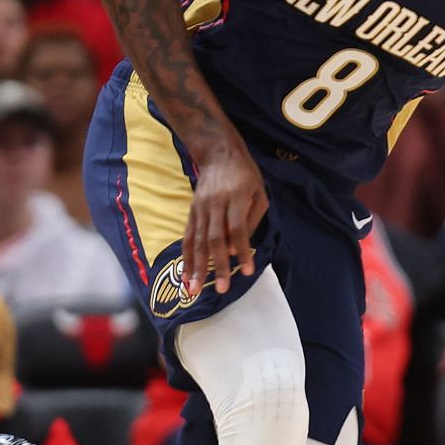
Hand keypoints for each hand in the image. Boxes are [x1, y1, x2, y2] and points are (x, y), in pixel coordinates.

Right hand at [184, 143, 267, 296]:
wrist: (218, 154)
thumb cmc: (245, 176)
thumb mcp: (259, 193)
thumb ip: (252, 220)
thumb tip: (236, 249)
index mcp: (236, 198)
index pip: (237, 229)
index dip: (242, 251)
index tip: (247, 271)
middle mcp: (215, 204)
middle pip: (215, 239)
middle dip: (218, 266)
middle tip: (221, 289)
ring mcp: (200, 208)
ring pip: (198, 241)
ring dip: (196, 267)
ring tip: (194, 290)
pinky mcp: (191, 211)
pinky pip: (188, 237)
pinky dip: (186, 257)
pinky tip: (185, 274)